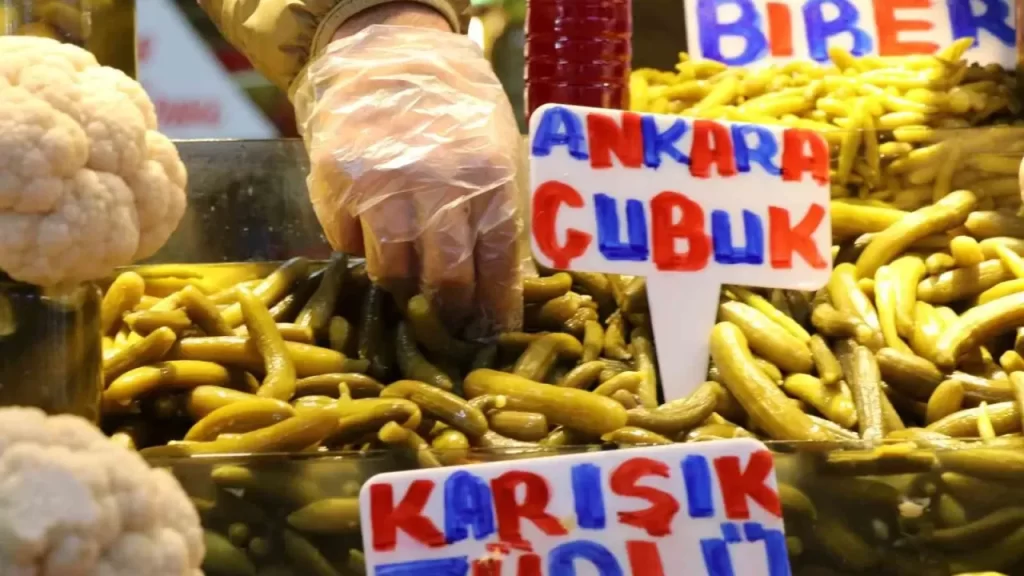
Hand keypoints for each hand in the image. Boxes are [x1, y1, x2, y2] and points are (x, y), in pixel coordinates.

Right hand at [297, 23, 522, 333]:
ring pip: (393, 273)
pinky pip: (349, 246)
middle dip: (450, 309)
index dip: (496, 304)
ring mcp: (383, 188)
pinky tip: (370, 233)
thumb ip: (497, 207)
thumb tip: (504, 282)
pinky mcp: (337, 186)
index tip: (494, 331)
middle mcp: (436, 187)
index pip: (498, 261)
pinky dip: (361, 250)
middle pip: (447, 279)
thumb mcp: (493, 147)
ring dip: (402, 284)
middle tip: (448, 320)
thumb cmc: (451, 108)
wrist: (386, 52)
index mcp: (487, 177)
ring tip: (407, 279)